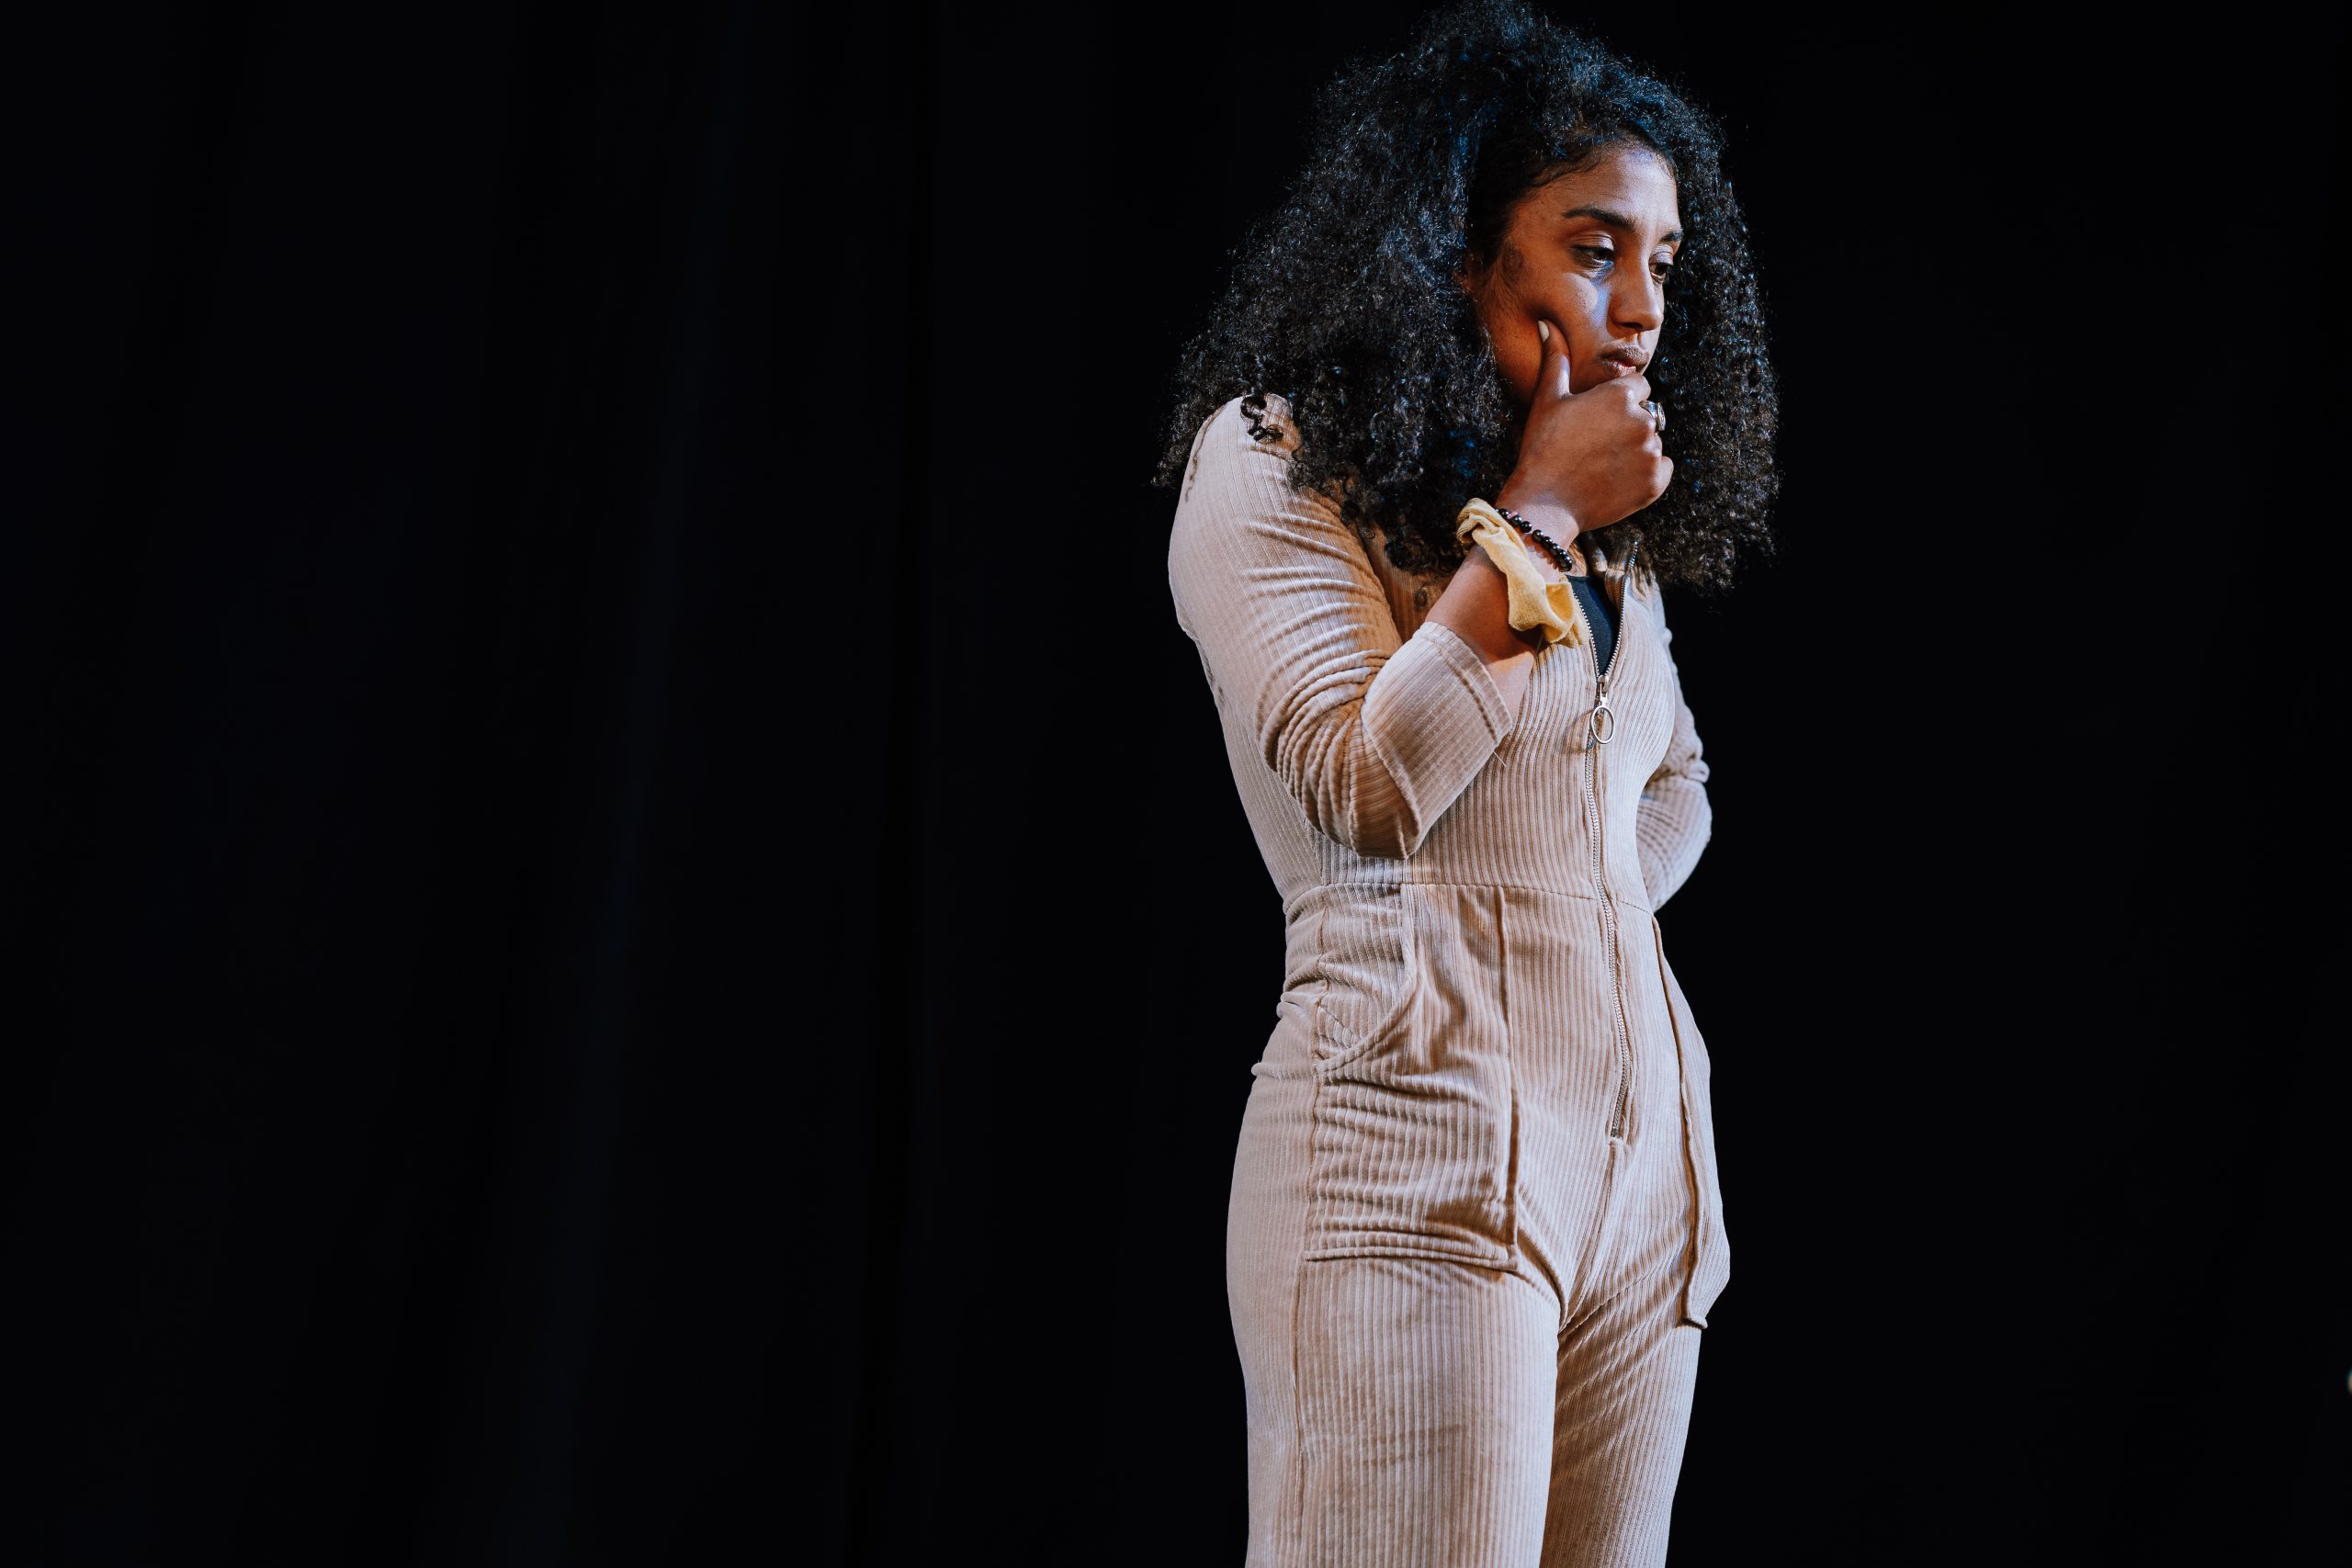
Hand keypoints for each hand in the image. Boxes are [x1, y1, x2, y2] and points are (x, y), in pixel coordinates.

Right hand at [1495, 318, 1672, 538]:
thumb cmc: (1542, 448)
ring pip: (1652, 442)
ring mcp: (1651, 452)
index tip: (1596, 420)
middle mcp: (1643, 420)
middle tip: (1596, 446)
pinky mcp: (1656, 482)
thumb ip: (1556, 359)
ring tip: (1602, 464)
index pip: (1638, 388)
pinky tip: (1618, 478)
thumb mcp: (1547, 400)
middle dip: (1628, 425)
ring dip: (1635, 450)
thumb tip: (1548, 324)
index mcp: (1620, 395)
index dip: (1616, 402)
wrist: (1545, 504)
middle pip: (1647, 414)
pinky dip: (1646, 474)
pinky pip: (1662, 469)